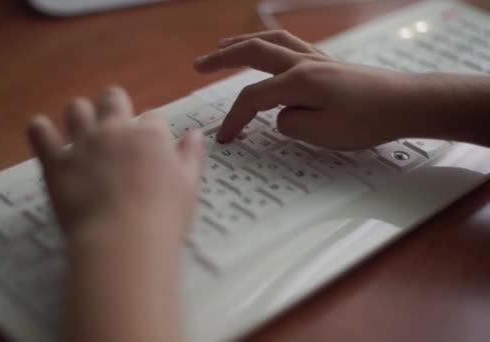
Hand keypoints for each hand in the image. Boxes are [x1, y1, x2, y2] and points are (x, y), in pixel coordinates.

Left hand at [27, 87, 203, 245]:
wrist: (124, 240)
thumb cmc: (163, 217)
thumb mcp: (189, 186)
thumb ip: (190, 156)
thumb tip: (194, 134)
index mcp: (150, 135)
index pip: (152, 117)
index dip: (151, 130)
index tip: (150, 146)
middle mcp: (115, 130)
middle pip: (112, 98)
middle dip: (114, 105)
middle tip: (113, 125)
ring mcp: (83, 144)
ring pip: (76, 108)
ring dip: (79, 115)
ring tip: (81, 130)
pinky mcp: (56, 162)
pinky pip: (40, 134)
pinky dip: (40, 130)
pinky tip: (41, 131)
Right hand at [194, 30, 429, 149]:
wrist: (407, 104)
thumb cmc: (368, 121)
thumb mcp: (323, 133)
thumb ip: (290, 124)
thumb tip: (281, 116)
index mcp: (298, 81)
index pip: (253, 97)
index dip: (233, 119)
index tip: (224, 139)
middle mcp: (304, 63)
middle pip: (254, 53)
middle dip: (222, 59)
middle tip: (198, 64)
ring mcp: (316, 59)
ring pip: (272, 42)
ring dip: (243, 43)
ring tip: (223, 45)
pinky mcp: (327, 64)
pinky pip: (290, 45)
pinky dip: (269, 45)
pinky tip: (267, 51)